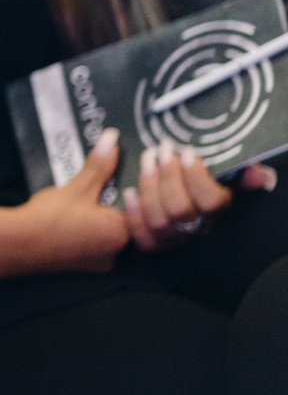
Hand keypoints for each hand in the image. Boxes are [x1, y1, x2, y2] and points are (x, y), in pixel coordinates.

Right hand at [4, 129, 129, 276]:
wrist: (17, 245)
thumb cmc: (50, 218)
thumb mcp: (78, 187)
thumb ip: (100, 165)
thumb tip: (113, 139)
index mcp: (123, 232)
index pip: (136, 207)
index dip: (124, 190)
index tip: (112, 181)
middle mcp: (116, 251)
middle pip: (120, 220)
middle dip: (108, 204)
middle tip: (93, 190)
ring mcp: (98, 262)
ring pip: (105, 232)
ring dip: (96, 218)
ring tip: (80, 204)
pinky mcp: (82, 266)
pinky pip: (91, 244)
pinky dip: (85, 232)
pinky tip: (70, 220)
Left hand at [122, 142, 247, 252]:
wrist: (173, 198)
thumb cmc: (196, 182)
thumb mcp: (222, 175)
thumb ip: (243, 174)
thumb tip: (265, 177)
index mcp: (216, 209)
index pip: (212, 202)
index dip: (197, 178)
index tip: (188, 152)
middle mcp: (197, 227)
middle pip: (181, 210)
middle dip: (169, 177)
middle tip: (160, 151)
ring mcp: (175, 238)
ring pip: (160, 221)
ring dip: (149, 188)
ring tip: (146, 160)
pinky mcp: (153, 243)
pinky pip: (143, 238)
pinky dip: (134, 216)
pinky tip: (129, 193)